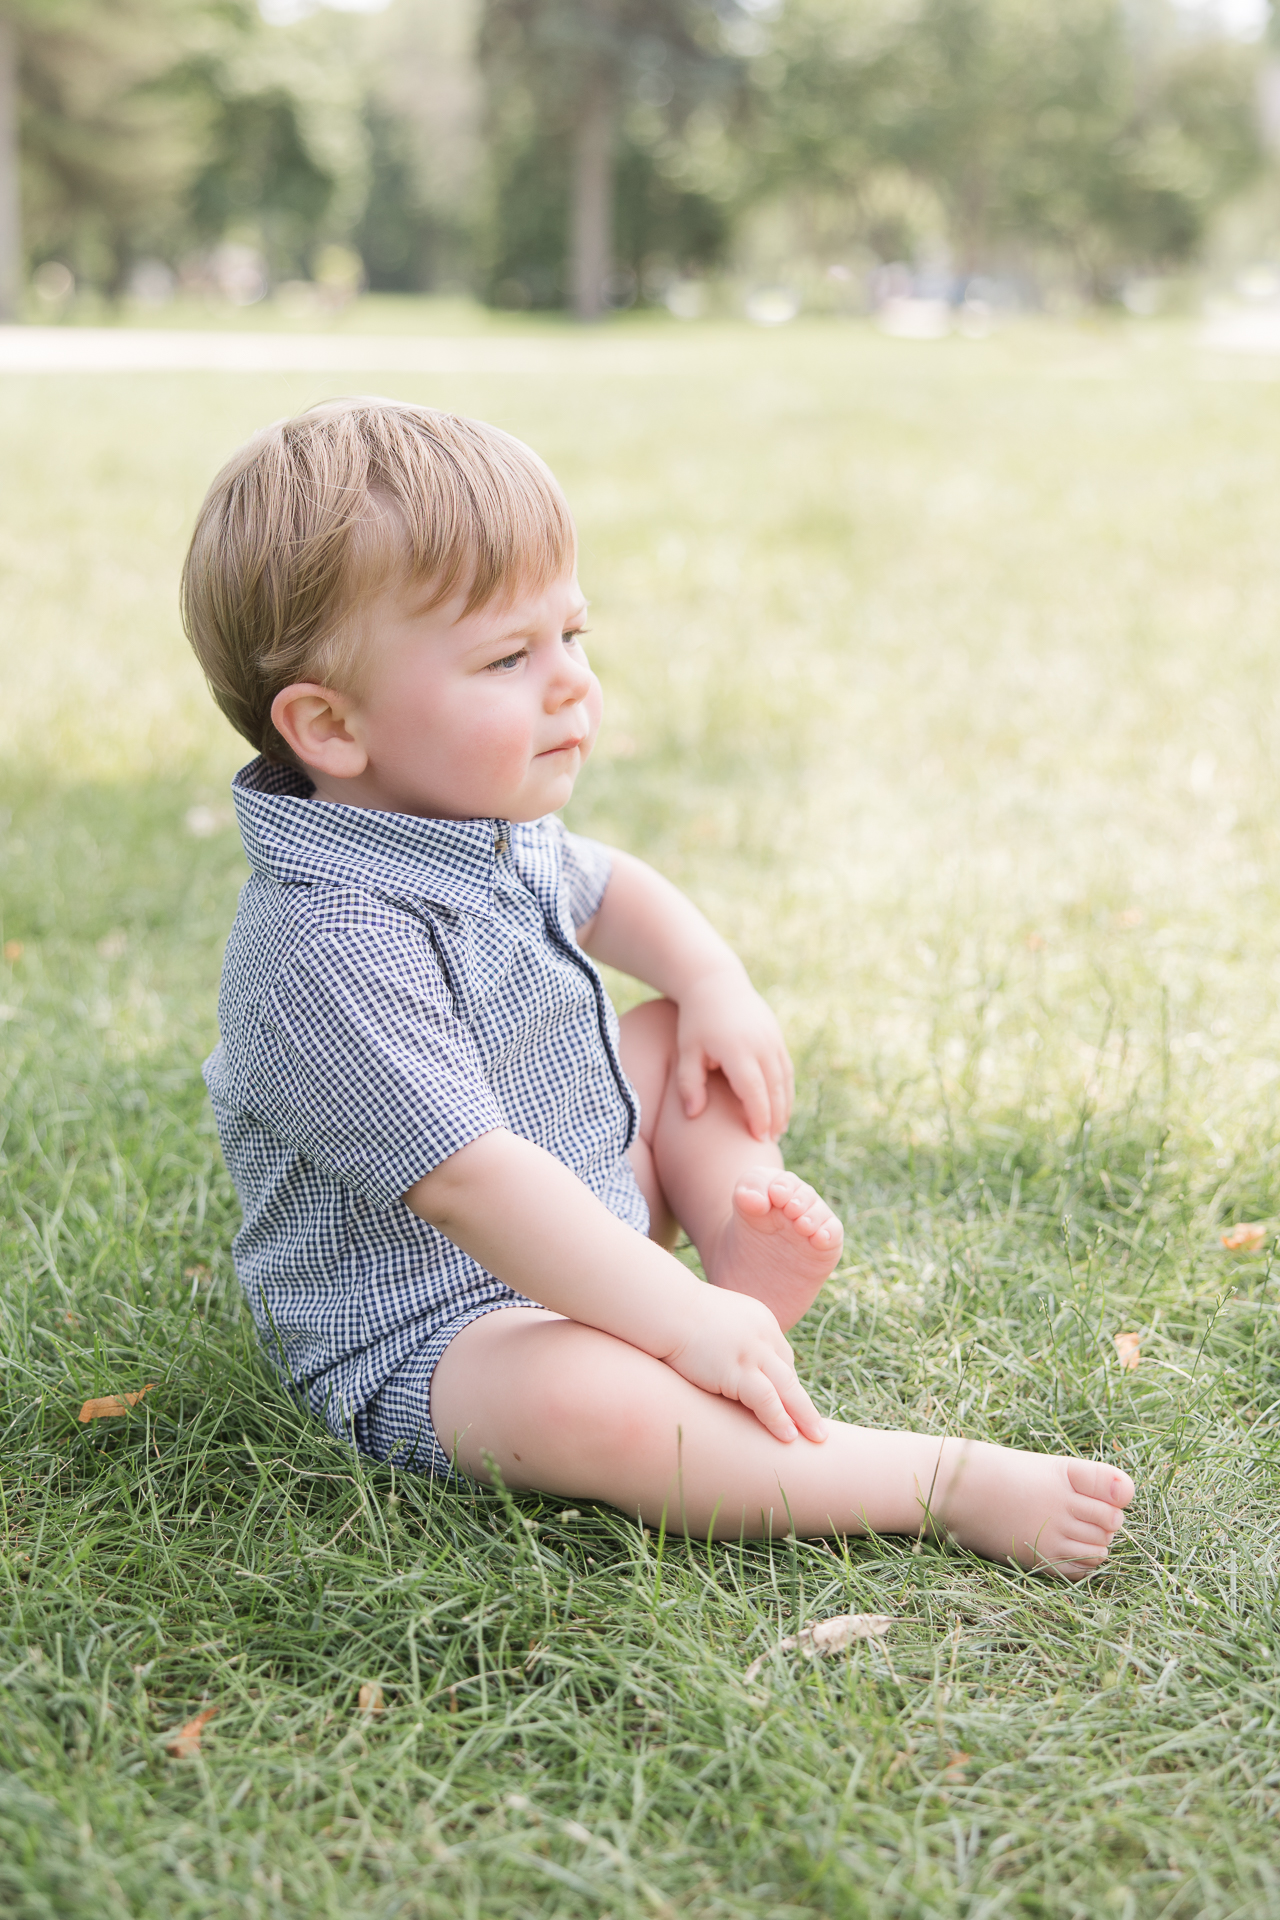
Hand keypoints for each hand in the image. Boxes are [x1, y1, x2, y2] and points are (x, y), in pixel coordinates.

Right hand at [658, 1284, 826, 1444]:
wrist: (666, 1306)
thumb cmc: (678, 1314)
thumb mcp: (714, 1320)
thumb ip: (727, 1337)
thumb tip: (721, 1356)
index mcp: (760, 1321)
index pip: (781, 1357)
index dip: (785, 1383)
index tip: (789, 1403)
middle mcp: (763, 1335)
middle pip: (790, 1373)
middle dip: (805, 1403)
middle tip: (819, 1429)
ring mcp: (752, 1352)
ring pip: (787, 1388)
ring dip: (803, 1415)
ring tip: (816, 1438)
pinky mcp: (737, 1369)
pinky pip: (766, 1399)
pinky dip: (779, 1418)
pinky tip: (788, 1436)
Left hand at [675, 968, 794, 1141]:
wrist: (716, 982)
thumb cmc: (696, 1019)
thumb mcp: (687, 1050)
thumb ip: (689, 1083)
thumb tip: (694, 1115)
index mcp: (738, 1050)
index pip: (754, 1092)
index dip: (758, 1118)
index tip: (758, 1139)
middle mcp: (761, 1045)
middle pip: (775, 1090)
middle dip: (775, 1119)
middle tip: (769, 1143)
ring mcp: (773, 1040)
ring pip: (785, 1081)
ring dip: (784, 1107)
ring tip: (778, 1130)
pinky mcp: (777, 1037)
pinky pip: (786, 1069)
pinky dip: (786, 1090)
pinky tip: (780, 1106)